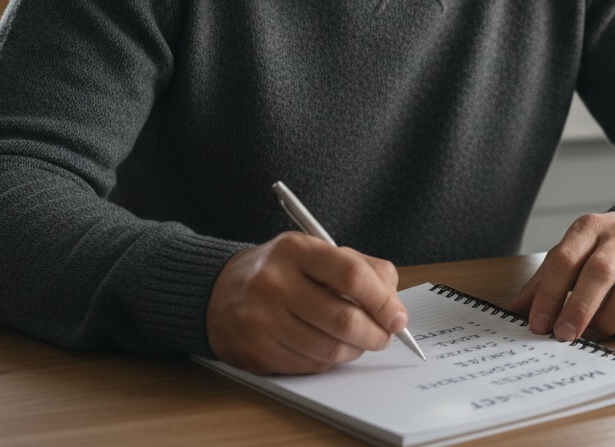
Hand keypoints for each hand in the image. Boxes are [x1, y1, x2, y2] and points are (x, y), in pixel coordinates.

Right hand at [206, 232, 407, 374]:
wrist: (216, 292)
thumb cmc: (280, 271)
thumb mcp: (316, 252)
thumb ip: (361, 268)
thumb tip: (394, 305)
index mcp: (296, 250)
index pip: (353, 276)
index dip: (384, 301)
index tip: (397, 316)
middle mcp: (275, 283)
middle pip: (345, 319)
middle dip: (376, 334)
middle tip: (384, 335)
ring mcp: (262, 320)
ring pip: (331, 349)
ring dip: (356, 350)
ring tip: (358, 341)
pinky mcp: (255, 352)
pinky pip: (310, 365)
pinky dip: (330, 360)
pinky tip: (328, 346)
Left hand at [510, 209, 614, 341]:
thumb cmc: (613, 244)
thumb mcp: (577, 249)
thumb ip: (546, 278)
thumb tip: (515, 311)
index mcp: (590, 228)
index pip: (564, 259)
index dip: (549, 295)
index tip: (537, 324)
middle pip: (598, 273)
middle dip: (578, 309)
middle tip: (564, 336)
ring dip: (607, 321)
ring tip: (594, 335)